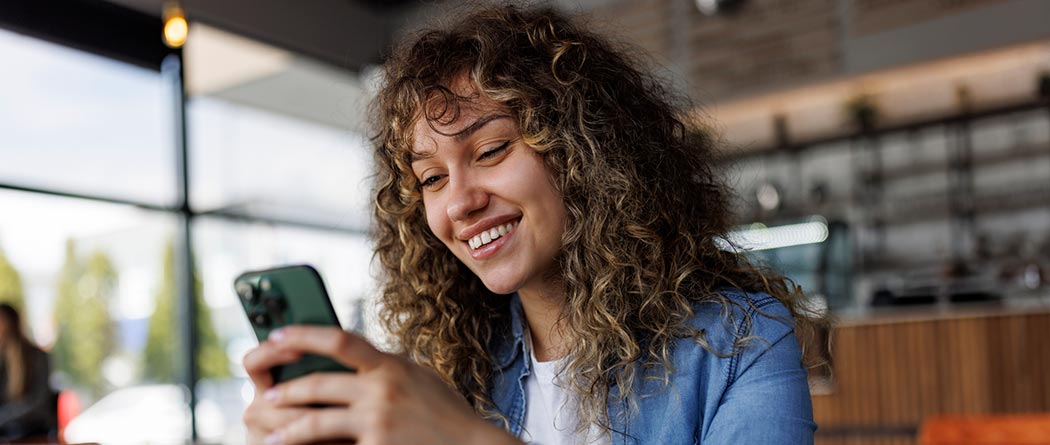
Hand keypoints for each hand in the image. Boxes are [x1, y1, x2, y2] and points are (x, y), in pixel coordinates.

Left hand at [241, 326, 520, 444]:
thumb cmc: (446, 414)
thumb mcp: (418, 377)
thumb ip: (386, 367)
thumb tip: (354, 354)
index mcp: (390, 365)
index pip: (339, 340)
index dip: (303, 335)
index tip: (277, 336)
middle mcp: (382, 388)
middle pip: (319, 382)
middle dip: (288, 389)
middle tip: (268, 395)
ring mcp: (378, 419)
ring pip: (317, 420)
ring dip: (289, 427)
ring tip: (271, 432)